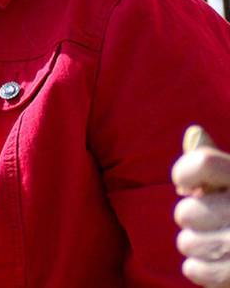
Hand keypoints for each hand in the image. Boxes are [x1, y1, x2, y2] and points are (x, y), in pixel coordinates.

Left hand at [173, 131, 229, 286]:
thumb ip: (215, 163)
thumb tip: (193, 133)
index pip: (201, 165)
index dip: (184, 173)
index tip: (188, 183)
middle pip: (187, 210)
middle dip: (192, 217)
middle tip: (214, 219)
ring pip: (187, 242)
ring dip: (196, 244)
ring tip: (219, 241)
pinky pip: (194, 269)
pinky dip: (198, 269)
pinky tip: (217, 262)